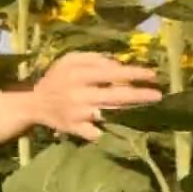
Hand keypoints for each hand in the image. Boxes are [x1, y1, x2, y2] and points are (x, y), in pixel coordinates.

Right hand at [28, 52, 161, 140]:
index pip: (111, 73)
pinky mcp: (75, 128)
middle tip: (158, 95)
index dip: (134, 73)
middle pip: (115, 95)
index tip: (152, 74)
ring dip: (130, 112)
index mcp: (78, 74)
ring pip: (109, 113)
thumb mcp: (69, 60)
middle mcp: (79, 93)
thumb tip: (118, 64)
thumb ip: (93, 58)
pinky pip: (95, 133)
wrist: (33, 103)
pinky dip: (108, 132)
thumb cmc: (56, 79)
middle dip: (139, 95)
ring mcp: (77, 113)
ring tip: (148, 109)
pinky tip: (123, 132)